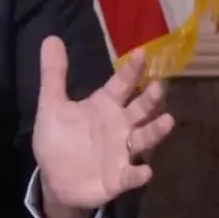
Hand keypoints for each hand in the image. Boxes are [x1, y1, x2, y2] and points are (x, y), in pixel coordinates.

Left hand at [31, 35, 173, 217]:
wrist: (54, 179)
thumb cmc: (59, 140)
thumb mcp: (51, 106)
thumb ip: (54, 75)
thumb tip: (51, 38)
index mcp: (104, 106)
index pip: (121, 84)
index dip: (131, 70)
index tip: (140, 53)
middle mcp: (119, 126)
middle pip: (139, 109)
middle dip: (150, 99)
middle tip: (159, 87)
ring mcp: (121, 153)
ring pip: (143, 139)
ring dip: (155, 131)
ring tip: (167, 122)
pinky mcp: (118, 178)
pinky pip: (130, 176)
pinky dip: (138, 174)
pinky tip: (144, 171)